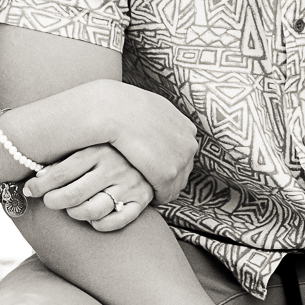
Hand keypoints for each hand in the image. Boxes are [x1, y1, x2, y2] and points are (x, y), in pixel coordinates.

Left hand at [26, 145, 152, 231]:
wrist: (150, 155)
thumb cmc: (106, 155)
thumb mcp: (86, 150)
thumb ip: (63, 163)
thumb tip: (34, 180)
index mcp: (97, 150)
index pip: (62, 172)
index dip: (41, 185)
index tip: (29, 190)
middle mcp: (114, 167)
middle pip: (74, 194)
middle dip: (54, 201)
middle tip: (49, 202)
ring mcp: (129, 185)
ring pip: (93, 210)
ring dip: (76, 213)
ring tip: (71, 209)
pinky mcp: (142, 201)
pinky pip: (116, 222)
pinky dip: (100, 224)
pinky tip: (93, 219)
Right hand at [100, 81, 197, 202]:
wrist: (116, 110)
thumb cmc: (126, 106)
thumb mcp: (152, 108)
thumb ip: (161, 121)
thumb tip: (155, 126)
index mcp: (187, 128)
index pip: (184, 154)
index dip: (168, 163)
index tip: (153, 168)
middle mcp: (189, 143)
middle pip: (183, 171)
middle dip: (168, 178)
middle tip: (150, 183)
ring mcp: (181, 159)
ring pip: (176, 185)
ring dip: (162, 189)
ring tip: (145, 190)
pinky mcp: (167, 174)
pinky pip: (165, 195)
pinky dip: (156, 198)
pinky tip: (143, 196)